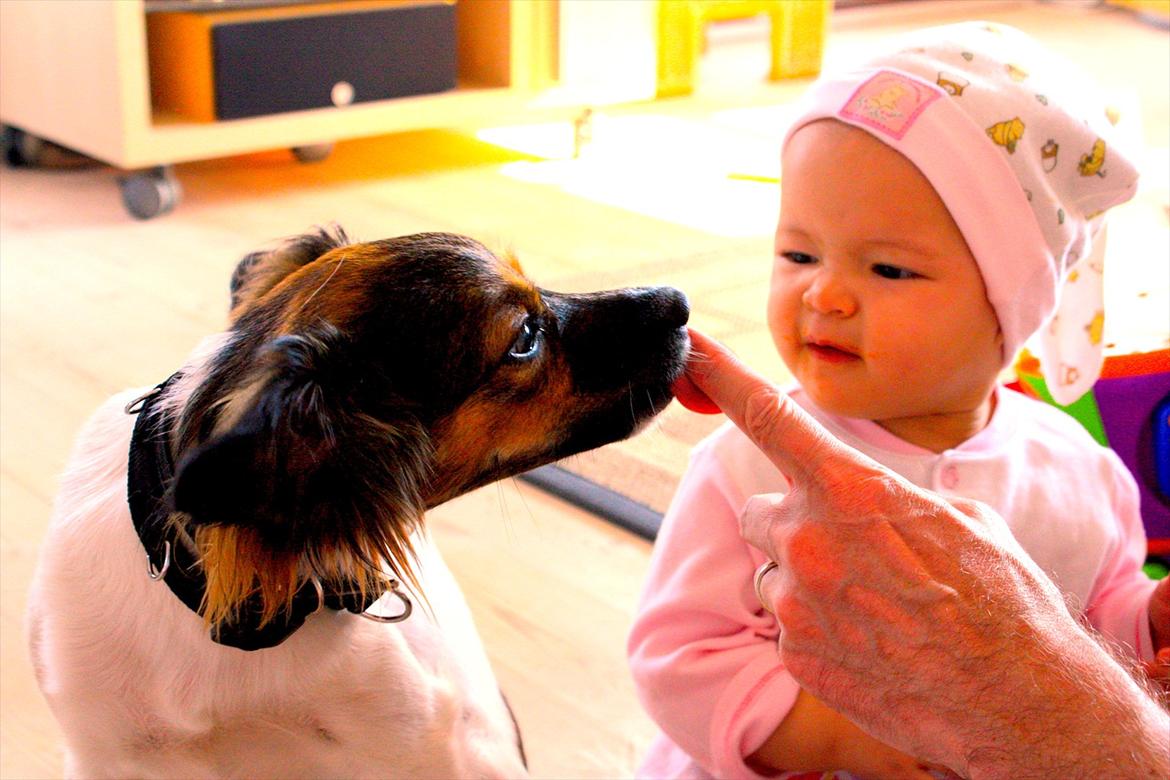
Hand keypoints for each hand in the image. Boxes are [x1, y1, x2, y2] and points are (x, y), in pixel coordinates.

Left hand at [678, 328, 1169, 779]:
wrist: (1014, 701)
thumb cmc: (1000, 600)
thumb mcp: (959, 519)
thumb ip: (887, 498)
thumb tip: (862, 503)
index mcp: (850, 489)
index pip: (767, 417)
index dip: (722, 378)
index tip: (691, 353)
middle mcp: (807, 539)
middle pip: (761, 512)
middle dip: (792, 524)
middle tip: (851, 554)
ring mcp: (794, 601)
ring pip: (774, 571)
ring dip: (805, 580)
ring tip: (873, 607)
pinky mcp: (792, 653)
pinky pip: (786, 622)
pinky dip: (816, 628)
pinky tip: (870, 644)